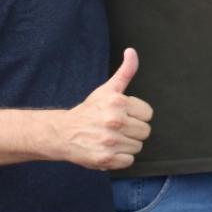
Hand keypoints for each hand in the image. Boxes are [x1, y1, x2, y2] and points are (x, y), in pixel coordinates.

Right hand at [56, 48, 153, 170]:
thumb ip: (125, 71)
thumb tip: (131, 51)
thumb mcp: (107, 89)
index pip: (148, 114)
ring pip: (137, 146)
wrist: (63, 133)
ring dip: (126, 145)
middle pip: (145, 131)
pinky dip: (120, 158)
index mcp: (118, 102)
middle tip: (115, 128)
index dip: (136, 115)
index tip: (122, 115)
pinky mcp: (105, 159)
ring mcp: (109, 141)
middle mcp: (114, 121)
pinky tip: (108, 150)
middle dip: (132, 131)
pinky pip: (129, 161)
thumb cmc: (90, 110)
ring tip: (110, 138)